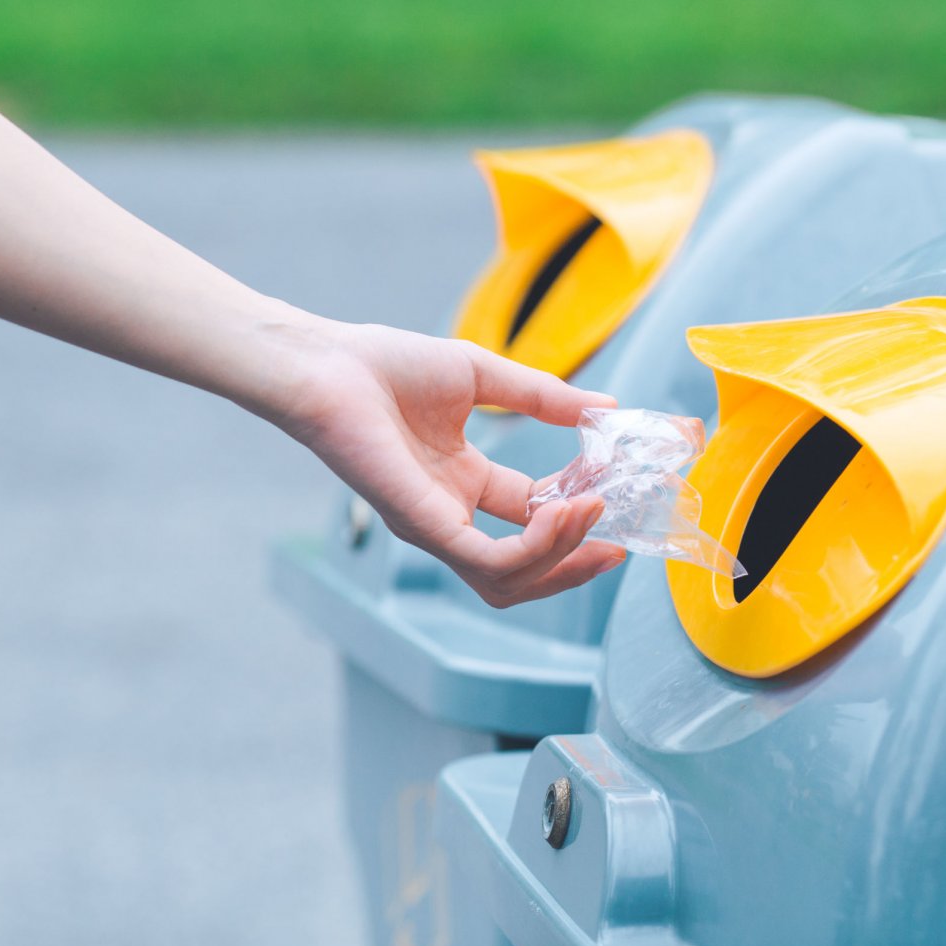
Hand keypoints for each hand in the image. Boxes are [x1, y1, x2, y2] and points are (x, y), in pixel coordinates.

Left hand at [274, 320, 625, 606]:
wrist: (329, 366)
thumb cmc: (387, 366)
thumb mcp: (483, 376)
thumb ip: (543, 397)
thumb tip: (607, 408)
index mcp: (461, 481)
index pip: (531, 516)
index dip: (575, 511)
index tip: (612, 487)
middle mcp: (450, 513)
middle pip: (524, 568)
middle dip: (574, 563)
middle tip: (616, 546)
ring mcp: (436, 526)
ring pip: (510, 580)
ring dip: (560, 557)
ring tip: (594, 516)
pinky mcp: (424, 528)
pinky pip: (489, 560)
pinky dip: (535, 548)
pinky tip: (565, 512)